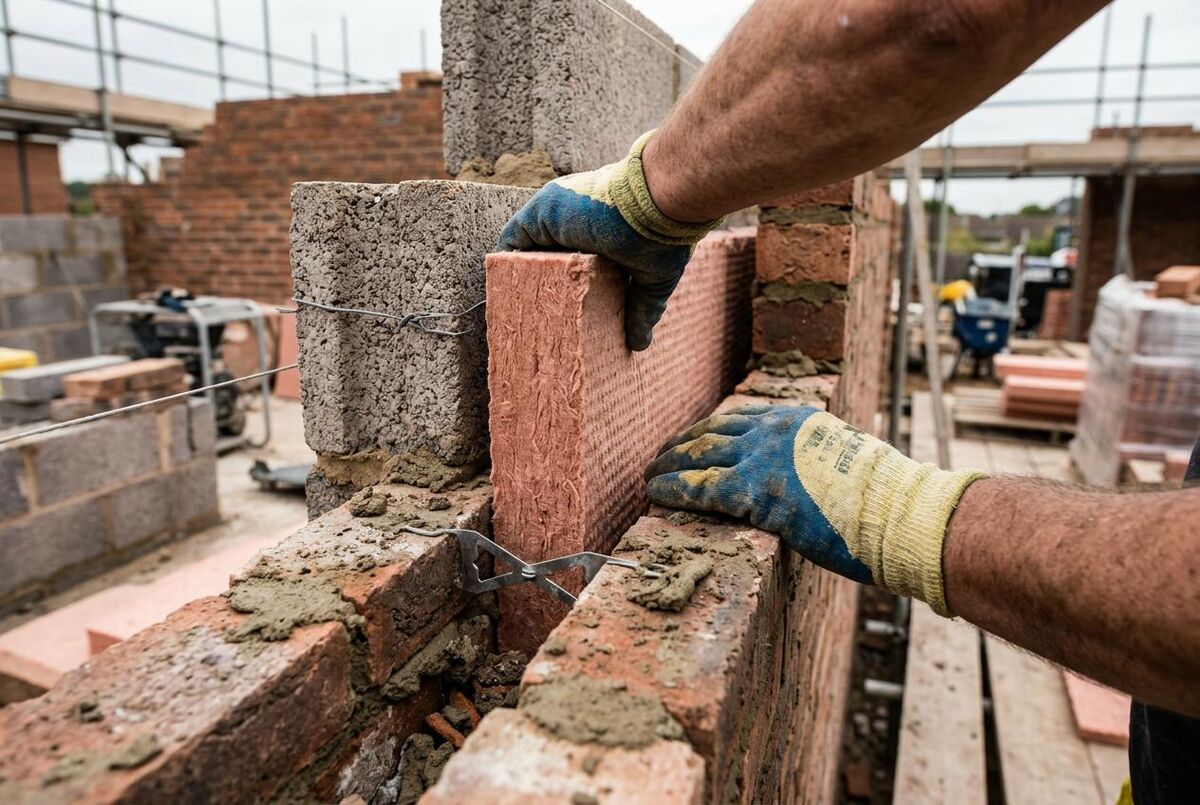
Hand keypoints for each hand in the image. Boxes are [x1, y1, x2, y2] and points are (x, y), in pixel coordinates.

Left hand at [496, 132, 719, 350]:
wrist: (658, 200)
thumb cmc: (662, 235)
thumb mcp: (653, 278)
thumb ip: (642, 308)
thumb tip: (641, 344)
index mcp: (602, 232)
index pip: (574, 259)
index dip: (565, 282)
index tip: (562, 308)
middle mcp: (577, 220)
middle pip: (548, 254)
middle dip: (541, 281)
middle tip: (538, 315)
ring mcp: (558, 215)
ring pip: (529, 247)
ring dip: (521, 274)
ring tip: (518, 308)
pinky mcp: (543, 212)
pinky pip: (514, 239)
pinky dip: (508, 261)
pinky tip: (506, 289)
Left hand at [644, 404, 984, 615]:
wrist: (895, 512)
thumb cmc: (882, 499)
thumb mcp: (844, 461)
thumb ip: (813, 461)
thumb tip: (805, 478)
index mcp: (795, 419)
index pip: (738, 417)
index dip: (710, 430)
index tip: (693, 439)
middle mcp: (771, 430)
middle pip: (711, 432)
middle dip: (681, 445)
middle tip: (659, 457)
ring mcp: (759, 458)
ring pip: (697, 455)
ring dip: (667, 466)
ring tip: (647, 477)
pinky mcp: (751, 491)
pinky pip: (698, 487)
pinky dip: (671, 489)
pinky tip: (653, 494)